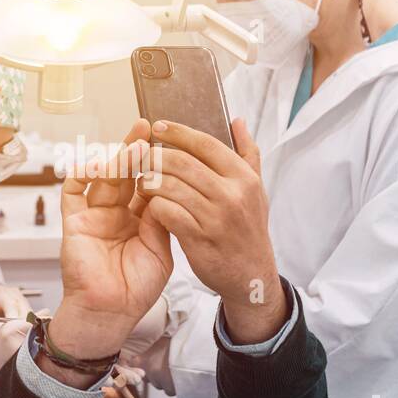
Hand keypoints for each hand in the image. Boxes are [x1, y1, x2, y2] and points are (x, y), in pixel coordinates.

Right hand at [49, 119, 172, 369]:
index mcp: (140, 221)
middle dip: (137, 151)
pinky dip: (80, 173)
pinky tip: (96, 162)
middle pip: (126, 175)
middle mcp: (117, 214)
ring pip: (104, 178)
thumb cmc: (138, 288)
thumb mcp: (161, 249)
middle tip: (149, 129)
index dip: (157, 165)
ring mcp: (95, 216)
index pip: (148, 184)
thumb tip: (167, 186)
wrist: (111, 312)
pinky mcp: (74, 222)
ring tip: (134, 145)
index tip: (170, 145)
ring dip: (117, 159)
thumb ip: (162, 219)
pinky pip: (72, 191)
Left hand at [139, 118, 287, 344]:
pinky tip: (149, 204)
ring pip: (171, 186)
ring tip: (142, 180)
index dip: (179, 133)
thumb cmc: (249, 229)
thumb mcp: (256, 189)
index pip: (206, 144)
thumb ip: (247, 153)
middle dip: (157, 155)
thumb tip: (237, 121)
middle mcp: (232, 194)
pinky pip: (168, 213)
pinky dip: (154, 205)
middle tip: (141, 154)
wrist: (252, 275)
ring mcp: (216, 217)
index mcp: (244, 177)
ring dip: (151, 180)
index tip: (159, 127)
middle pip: (184, 162)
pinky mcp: (200, 238)